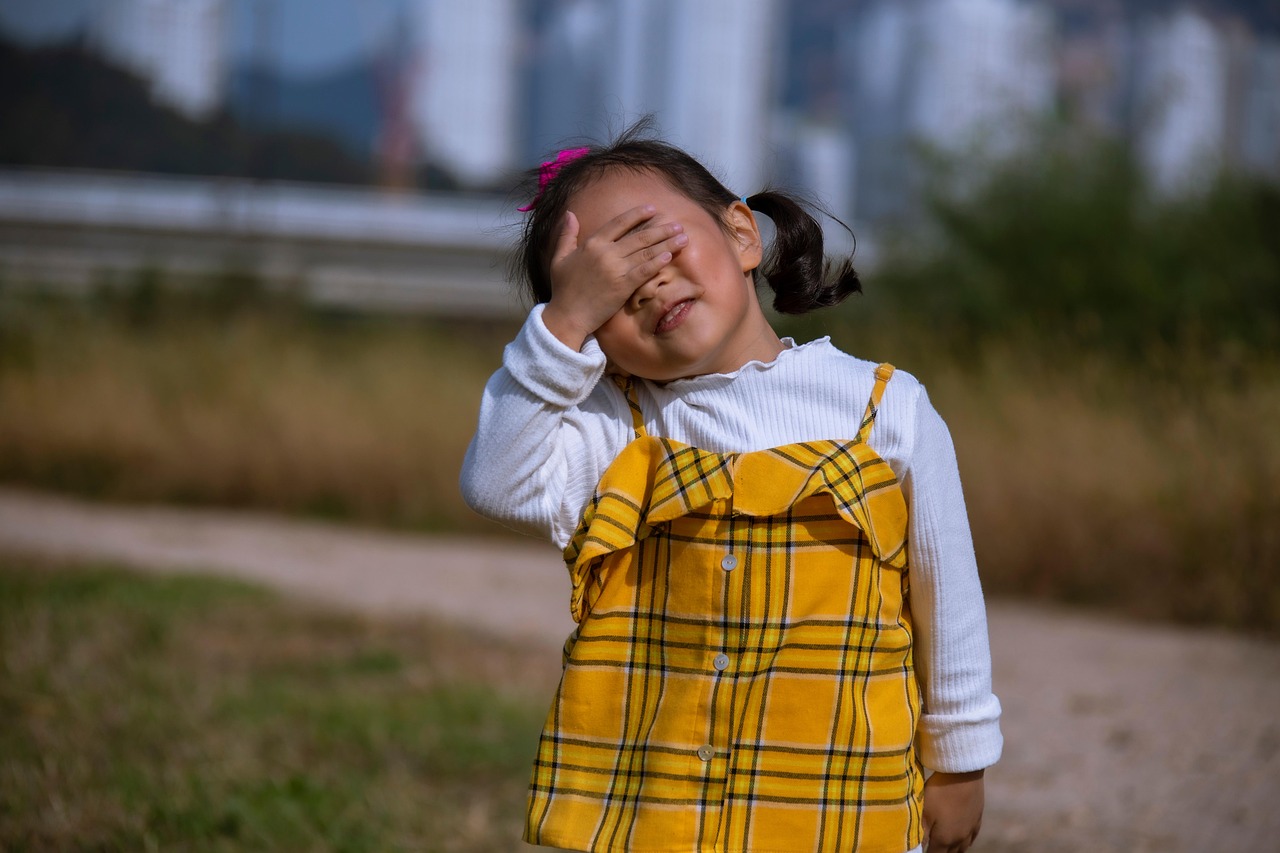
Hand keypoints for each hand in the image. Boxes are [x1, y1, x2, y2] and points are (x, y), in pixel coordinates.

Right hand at [541, 205, 687, 350]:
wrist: (568, 315)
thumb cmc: (563, 288)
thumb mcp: (559, 258)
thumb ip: (566, 235)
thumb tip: (569, 214)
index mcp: (592, 244)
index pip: (619, 223)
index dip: (637, 215)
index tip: (652, 209)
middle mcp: (606, 253)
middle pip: (639, 237)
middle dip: (661, 229)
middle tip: (677, 225)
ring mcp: (616, 269)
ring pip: (645, 252)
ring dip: (666, 244)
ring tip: (682, 237)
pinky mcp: (623, 286)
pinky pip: (644, 271)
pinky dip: (657, 263)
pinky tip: (669, 256)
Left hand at [922, 770, 983, 852]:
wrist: (964, 773)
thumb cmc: (940, 792)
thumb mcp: (924, 811)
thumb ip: (920, 832)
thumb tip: (915, 847)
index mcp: (944, 839)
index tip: (920, 851)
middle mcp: (960, 839)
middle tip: (930, 848)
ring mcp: (970, 829)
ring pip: (962, 849)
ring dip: (952, 851)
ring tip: (943, 848)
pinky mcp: (977, 819)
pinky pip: (972, 838)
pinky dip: (965, 843)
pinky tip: (961, 840)